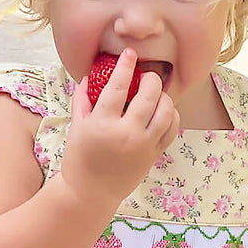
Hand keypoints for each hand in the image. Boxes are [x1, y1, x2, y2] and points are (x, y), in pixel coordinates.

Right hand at [60, 49, 179, 206]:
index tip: (130, 54)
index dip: (125, 66)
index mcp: (102, 124)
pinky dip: (171, 116)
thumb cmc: (79, 159)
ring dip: (164, 96)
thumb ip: (82, 100)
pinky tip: (164, 110)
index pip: (118, 87)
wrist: (90, 193)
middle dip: (151, 79)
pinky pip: (171, 130)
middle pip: (148, 95)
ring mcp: (142, 146)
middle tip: (147, 76)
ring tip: (157, 93)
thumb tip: (87, 77)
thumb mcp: (76, 127)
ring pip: (165, 112)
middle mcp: (125, 134)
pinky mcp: (153, 155)